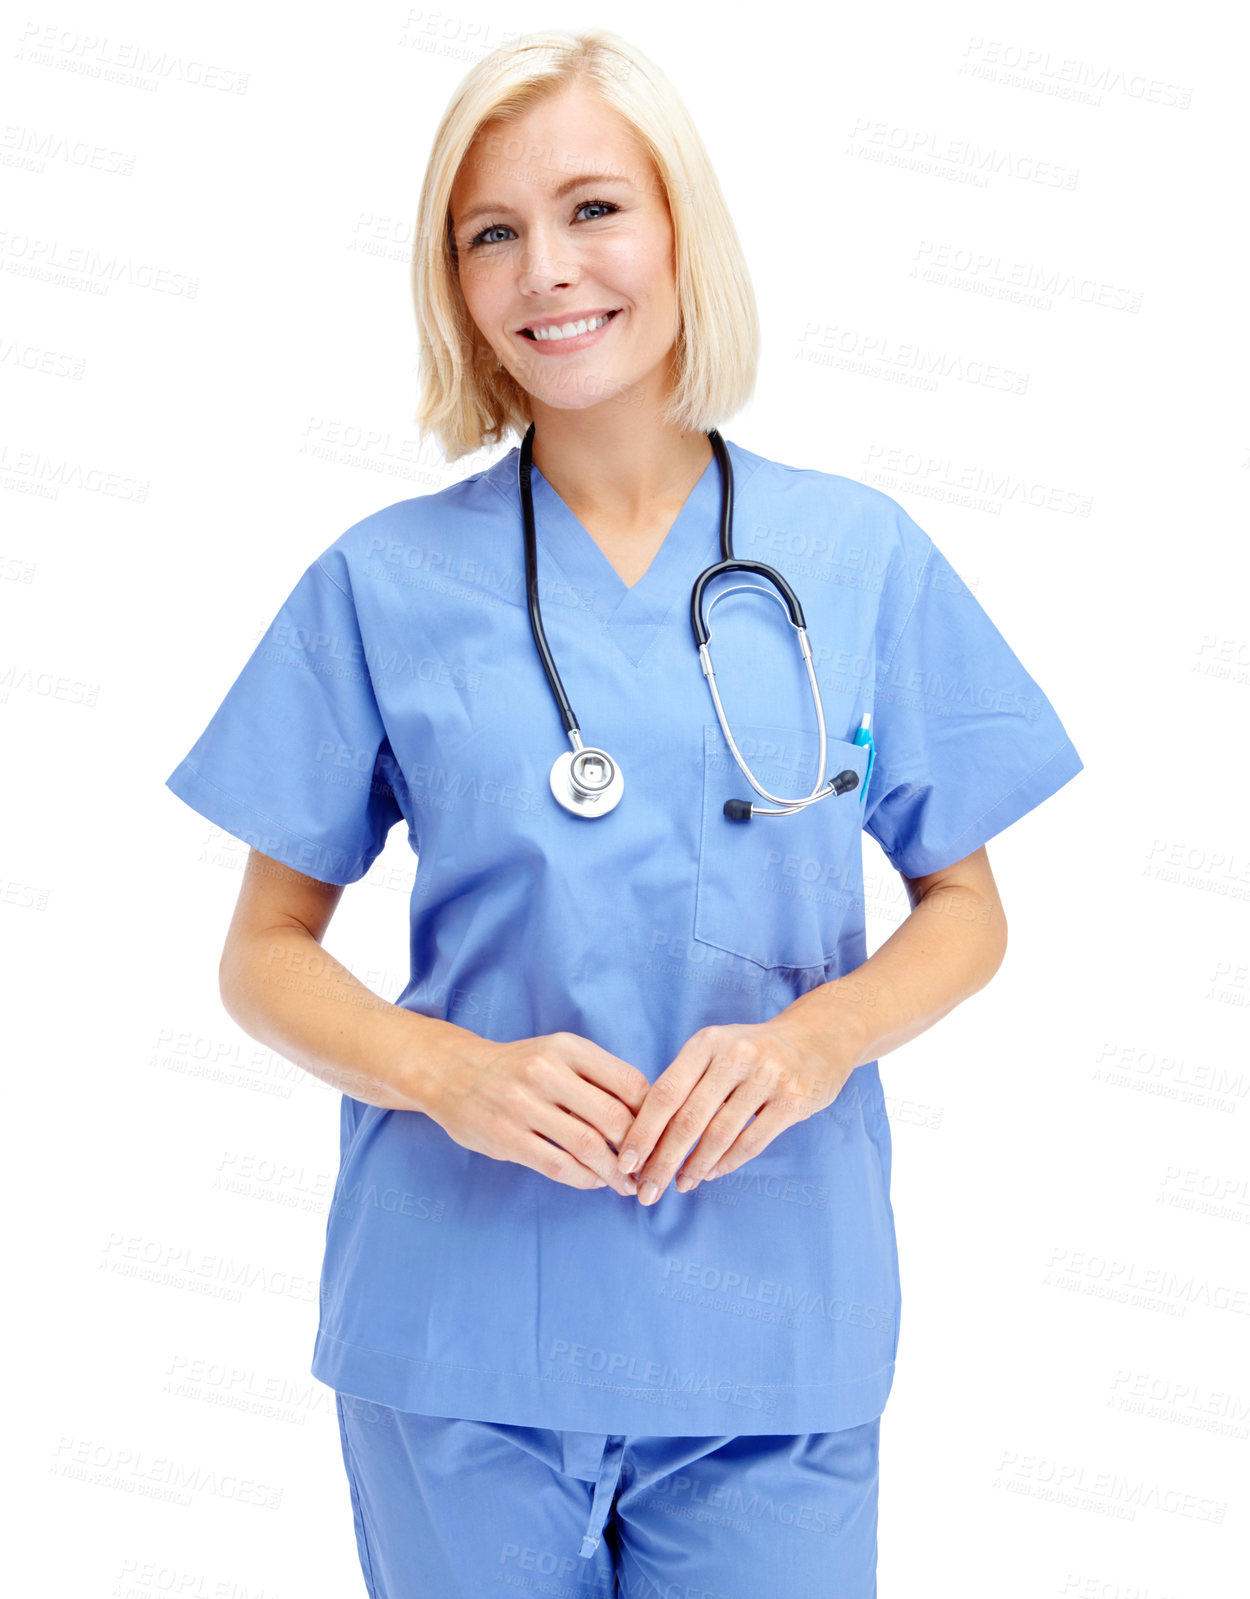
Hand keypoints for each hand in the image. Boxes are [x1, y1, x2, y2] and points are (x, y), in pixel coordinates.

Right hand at [425, 1031, 649, 1196]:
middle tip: (649, 1167)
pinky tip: (594, 1182)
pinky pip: (558, 1165)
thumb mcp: (558, 1054)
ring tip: (627, 1183)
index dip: (652, 1115)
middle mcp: (546, 1072)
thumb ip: (597, 1077)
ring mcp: (523, 1105)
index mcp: (567, 1048)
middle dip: (639, 1150)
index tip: (659, 1135)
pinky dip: (584, 1179)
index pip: (629, 1083)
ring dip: (615, 1172)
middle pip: (613, 1117)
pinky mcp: (506, 1137)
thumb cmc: (519, 1068)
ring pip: (588, 1146)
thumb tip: (649, 1116)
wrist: (453, 1073)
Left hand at [615, 1013, 859, 1204]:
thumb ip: (685, 1081)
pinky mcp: (793, 1099)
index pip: (665, 1093)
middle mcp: (734, 1056)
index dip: (643, 1132)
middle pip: (688, 1120)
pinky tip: (711, 1174)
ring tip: (680, 1185)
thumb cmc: (753, 1051)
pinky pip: (752, 1141)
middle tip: (647, 1190)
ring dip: (695, 1167)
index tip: (626, 1163)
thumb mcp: (716, 1049)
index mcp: (706, 1043)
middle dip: (663, 1161)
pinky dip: (727, 1163)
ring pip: (719, 1135)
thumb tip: (644, 1134)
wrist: (818, 1036)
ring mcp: (767, 1077)